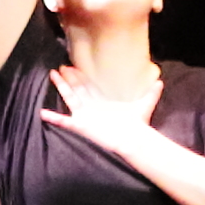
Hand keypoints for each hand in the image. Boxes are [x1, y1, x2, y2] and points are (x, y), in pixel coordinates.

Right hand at [36, 72, 156, 160]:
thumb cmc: (137, 124)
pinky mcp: (80, 125)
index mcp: (103, 102)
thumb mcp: (145, 104)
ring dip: (62, 86)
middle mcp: (92, 107)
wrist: (132, 139)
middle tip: (60, 67)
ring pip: (70, 97)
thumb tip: (161, 81)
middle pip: (77, 89)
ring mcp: (85, 115)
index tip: (73, 65)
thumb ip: (151, 93)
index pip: (89, 86)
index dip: (81, 76)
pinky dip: (54, 118)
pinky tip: (42, 113)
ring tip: (53, 75)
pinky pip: (64, 121)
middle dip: (69, 78)